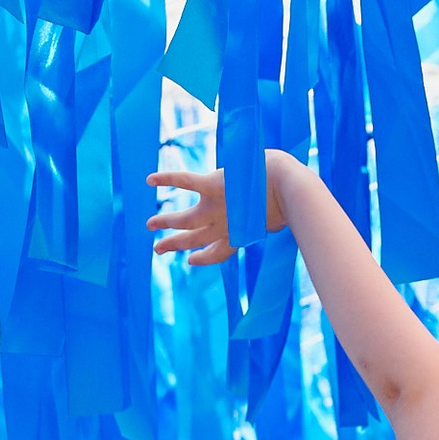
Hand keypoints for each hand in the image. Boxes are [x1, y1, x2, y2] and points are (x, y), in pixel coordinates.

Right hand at [149, 157, 292, 268]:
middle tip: (158, 249)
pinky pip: (185, 182)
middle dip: (174, 245)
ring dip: (165, 223)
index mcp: (238, 234)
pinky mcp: (212, 186)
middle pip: (193, 240)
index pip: (217, 251)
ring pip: (184, 220)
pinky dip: (166, 179)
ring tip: (149, 225)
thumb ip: (270, 218)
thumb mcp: (280, 214)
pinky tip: (150, 180)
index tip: (192, 260)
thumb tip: (274, 218)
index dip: (204, 258)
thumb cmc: (289, 197)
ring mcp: (216, 208)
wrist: (288, 187)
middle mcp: (223, 226)